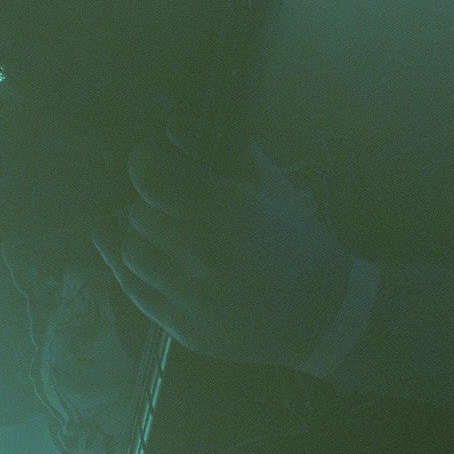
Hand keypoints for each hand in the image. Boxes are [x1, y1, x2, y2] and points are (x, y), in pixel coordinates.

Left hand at [92, 131, 350, 367]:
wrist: (324, 316)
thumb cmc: (300, 243)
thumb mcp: (273, 187)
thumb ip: (226, 152)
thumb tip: (175, 126)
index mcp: (231, 211)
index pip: (152, 175)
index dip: (146, 158)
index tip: (155, 156)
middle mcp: (205, 254)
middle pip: (138, 214)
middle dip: (150, 201)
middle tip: (169, 202)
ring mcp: (191, 296)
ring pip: (130, 252)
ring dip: (141, 237)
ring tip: (163, 234)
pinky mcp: (182, 326)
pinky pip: (135, 290)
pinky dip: (134, 268)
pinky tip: (147, 257)